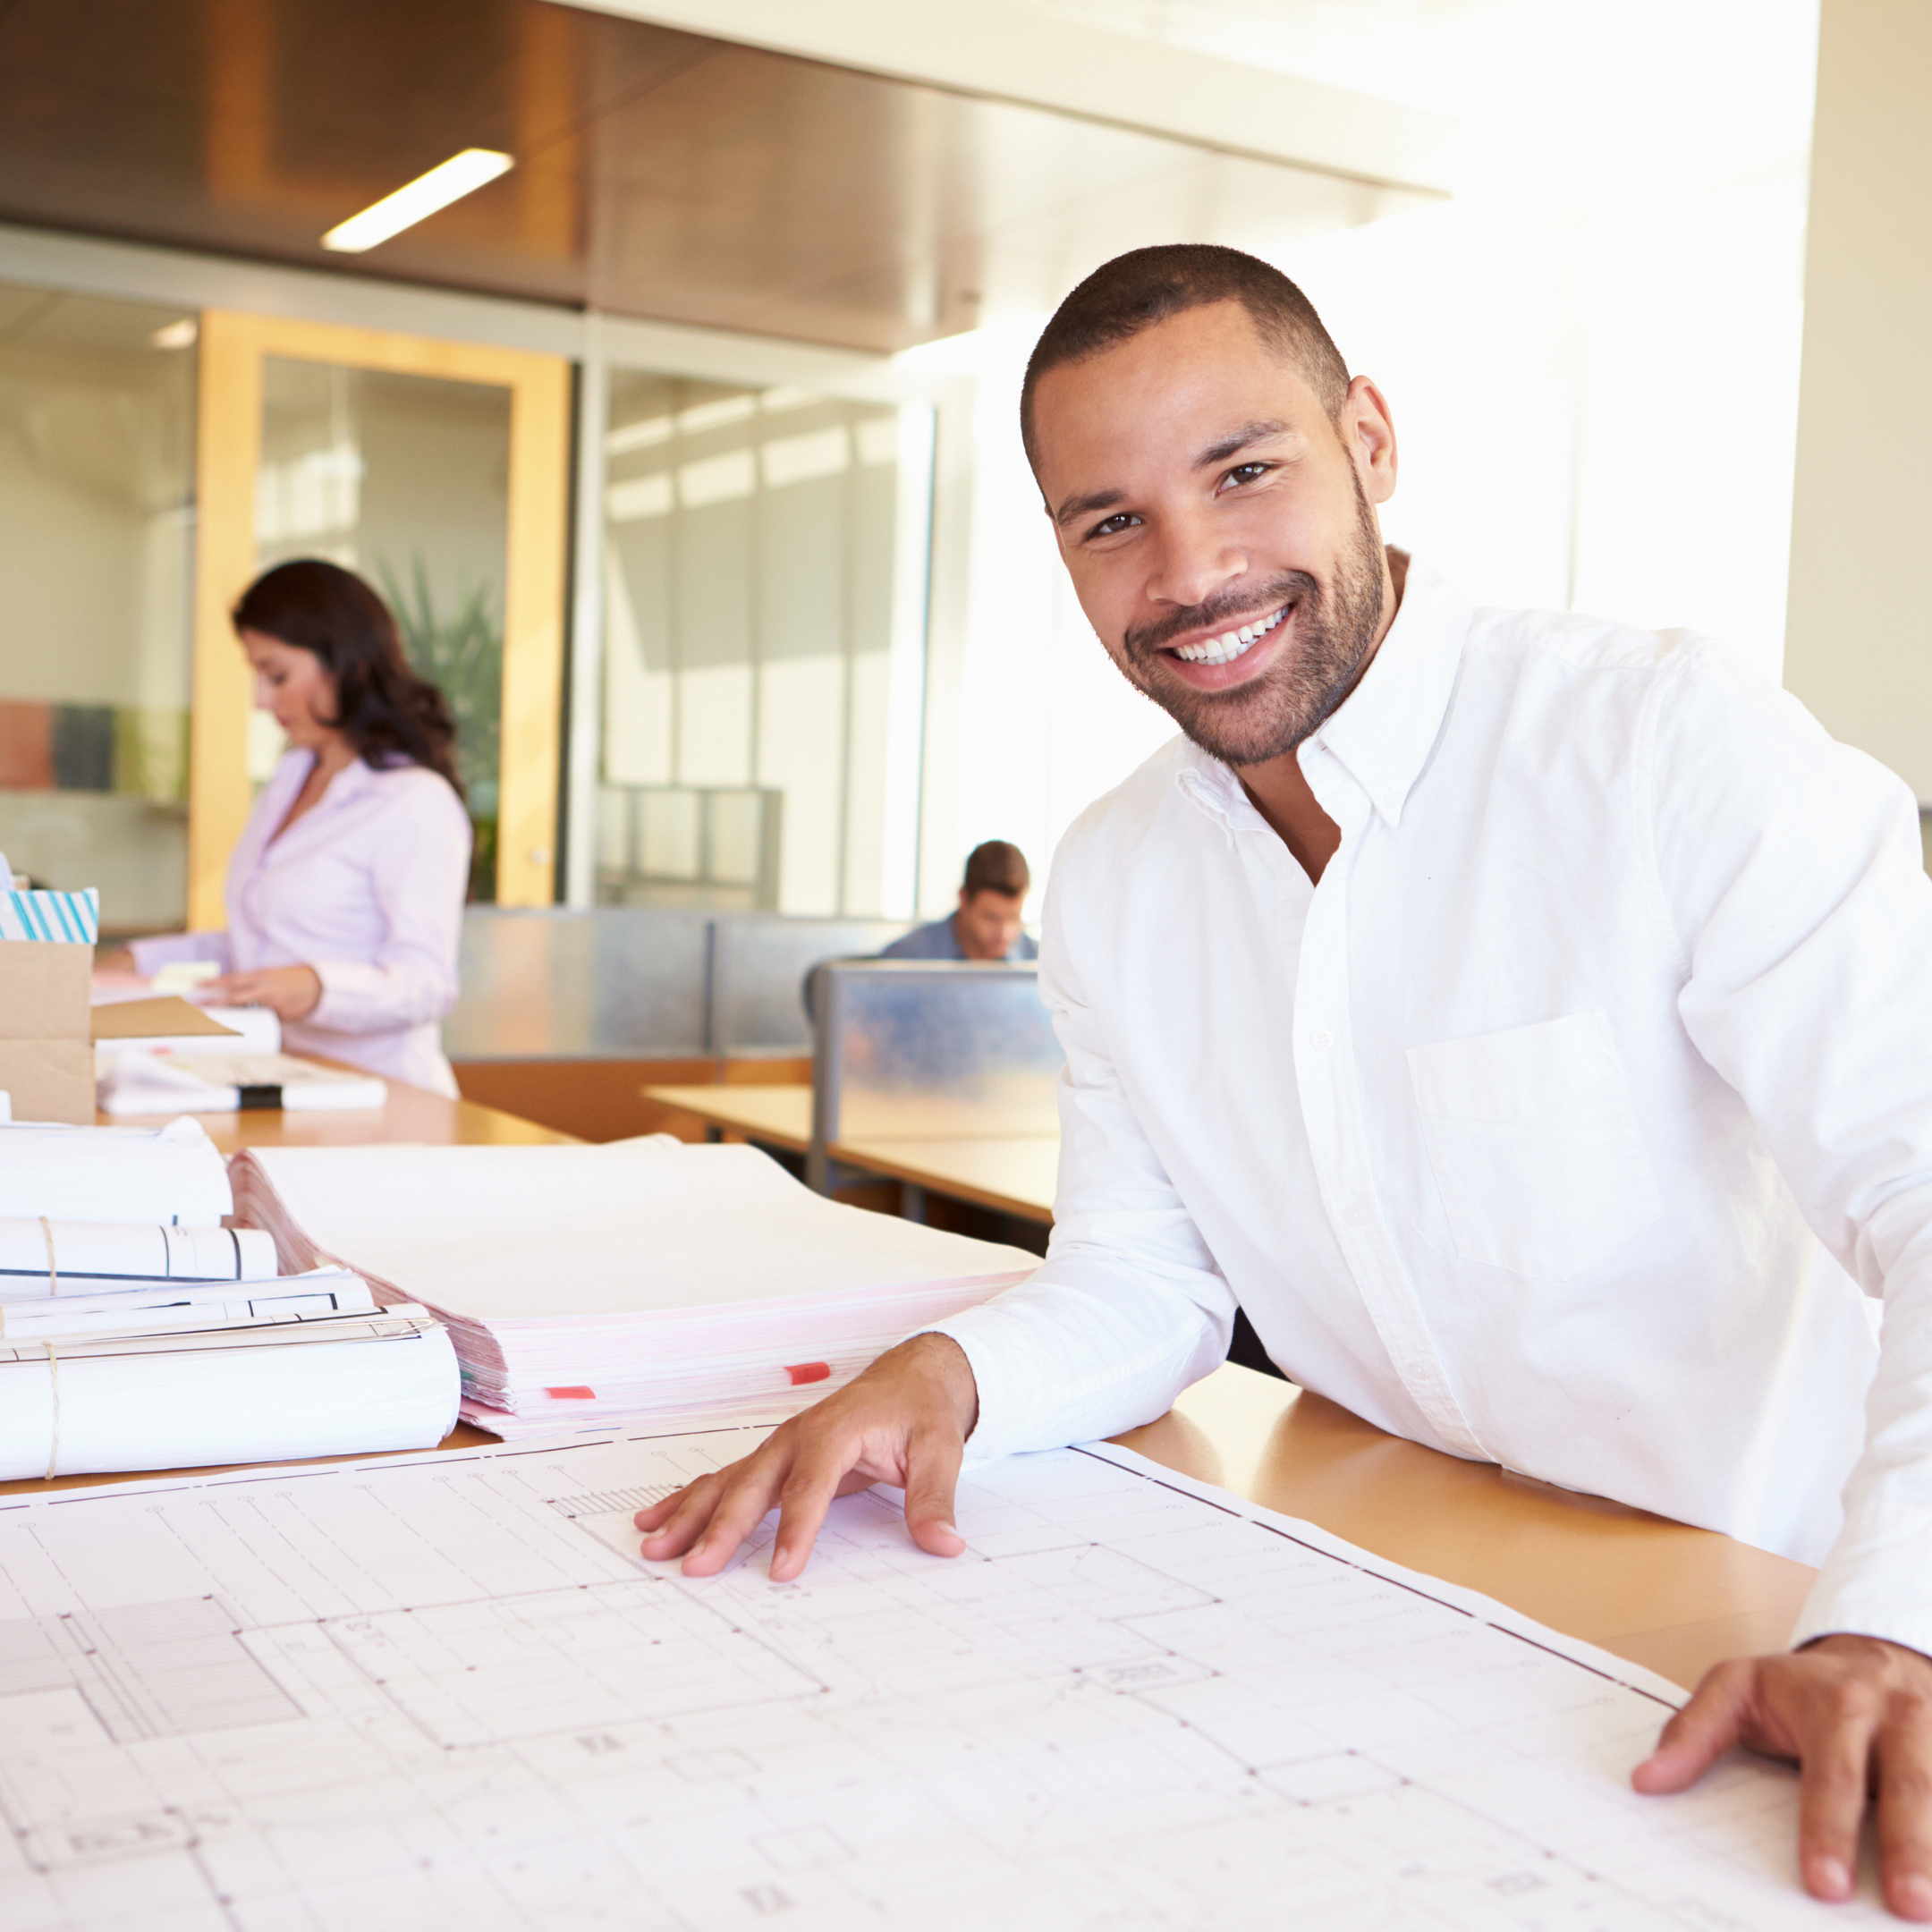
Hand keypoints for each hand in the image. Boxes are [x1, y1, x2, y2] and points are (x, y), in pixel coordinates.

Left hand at [202, 965, 322, 1020]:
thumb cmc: (291, 979)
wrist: (317, 986)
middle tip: (196, 1008)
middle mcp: (264, 989)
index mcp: (260, 976)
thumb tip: (233, 994)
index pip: (232, 979)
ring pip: (246, 1012)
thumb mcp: (271, 975)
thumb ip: (253, 984)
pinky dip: (255, 1023)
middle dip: (214, 1003)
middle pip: (233, 997)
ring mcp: (271, 1003)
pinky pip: (263, 1021)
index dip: (213, 982)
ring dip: (230, 1017)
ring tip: (215, 1022)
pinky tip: (245, 1029)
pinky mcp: (279, 1016)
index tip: (197, 985)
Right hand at [634, 1333, 978, 1580]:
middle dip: (721, 1527)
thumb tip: (945, 1543)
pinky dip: (692, 1501)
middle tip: (696, 1568)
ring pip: (728, 1482)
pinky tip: (659, 1520)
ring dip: (690, 1514)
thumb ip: (934, 1498)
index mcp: (836, 1431)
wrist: (912, 1377)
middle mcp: (798, 1436)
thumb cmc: (921, 1412)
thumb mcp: (940, 1450)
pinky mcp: (775, 1459)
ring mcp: (781, 1446)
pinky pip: (727, 1480)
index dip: (796, 1529)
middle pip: (754, 1485)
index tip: (783, 1570)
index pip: (811, 1486)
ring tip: (655, 1546)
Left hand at [1633, 1633, 1931, 1918]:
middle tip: (1905, 1906)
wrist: (1878, 1655)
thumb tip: (1645, 1782)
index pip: (1832, 1773)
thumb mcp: (1738, 1687)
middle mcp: (1897, 1716)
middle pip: (1909, 1786)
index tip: (1825, 1886)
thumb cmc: (1801, 1686)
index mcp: (1835, 1704)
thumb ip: (1694, 1732)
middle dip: (1908, 1848)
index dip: (1828, 1829)